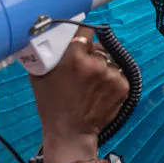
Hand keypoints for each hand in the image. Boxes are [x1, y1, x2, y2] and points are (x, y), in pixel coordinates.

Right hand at [30, 27, 128, 162]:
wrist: (70, 132)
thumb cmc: (50, 104)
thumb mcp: (39, 75)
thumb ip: (46, 53)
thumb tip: (50, 36)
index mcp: (74, 57)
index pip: (86, 30)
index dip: (83, 33)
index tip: (81, 38)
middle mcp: (96, 63)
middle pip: (98, 46)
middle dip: (92, 53)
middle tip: (83, 66)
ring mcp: (112, 75)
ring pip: (109, 60)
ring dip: (103, 66)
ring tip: (92, 81)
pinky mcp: (123, 86)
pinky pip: (119, 73)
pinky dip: (112, 78)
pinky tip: (100, 89)